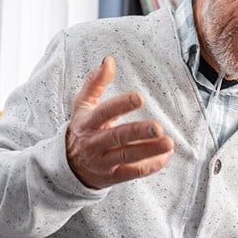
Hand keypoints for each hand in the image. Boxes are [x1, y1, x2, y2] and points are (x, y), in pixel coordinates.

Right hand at [66, 56, 173, 188]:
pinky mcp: (112, 176)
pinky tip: (165, 156)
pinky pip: (132, 172)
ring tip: (168, 143)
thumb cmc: (82, 128)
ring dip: (149, 151)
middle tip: (158, 128)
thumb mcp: (82, 104)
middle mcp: (94, 142)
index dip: (121, 105)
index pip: (104, 112)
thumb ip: (95, 82)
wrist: (69, 165)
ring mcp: (103, 161)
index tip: (139, 98)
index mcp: (88, 122)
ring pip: (127, 156)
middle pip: (117, 137)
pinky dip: (150, 166)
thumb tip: (108, 60)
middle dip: (138, 133)